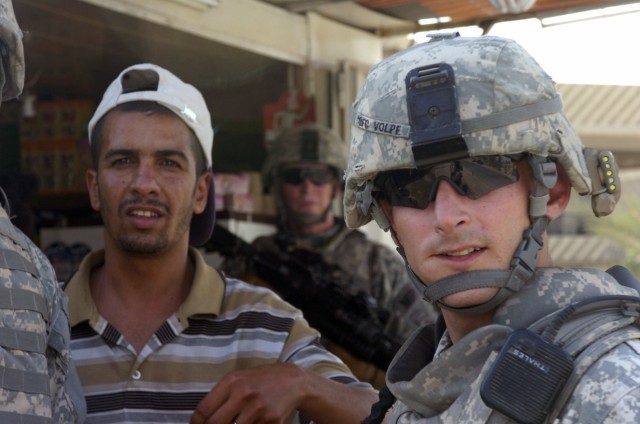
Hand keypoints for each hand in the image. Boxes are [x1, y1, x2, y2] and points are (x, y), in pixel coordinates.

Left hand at [190, 363, 306, 423]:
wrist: (292, 381)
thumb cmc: (261, 380)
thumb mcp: (239, 378)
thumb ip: (221, 395)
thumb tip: (201, 418)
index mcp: (232, 381)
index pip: (204, 409)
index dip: (196, 423)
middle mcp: (244, 394)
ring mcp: (258, 409)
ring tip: (236, 421)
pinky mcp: (271, 421)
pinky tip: (252, 421)